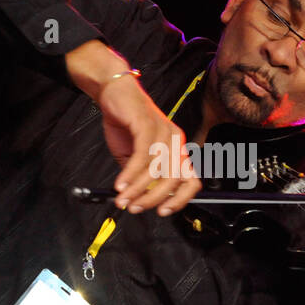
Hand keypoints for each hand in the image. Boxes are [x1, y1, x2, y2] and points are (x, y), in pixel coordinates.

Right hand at [98, 74, 200, 216]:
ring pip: (157, 170)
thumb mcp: (133, 157)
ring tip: (122, 199)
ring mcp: (163, 131)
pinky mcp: (147, 124)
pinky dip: (130, 174)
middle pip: (173, 179)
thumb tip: (141, 200)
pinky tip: (120, 184)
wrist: (113, 92)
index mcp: (177, 148)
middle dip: (153, 199)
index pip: (191, 180)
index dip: (180, 199)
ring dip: (137, 189)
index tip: (163, 212)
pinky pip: (142, 156)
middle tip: (134, 208)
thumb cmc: (125, 123)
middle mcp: (175, 140)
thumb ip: (140, 177)